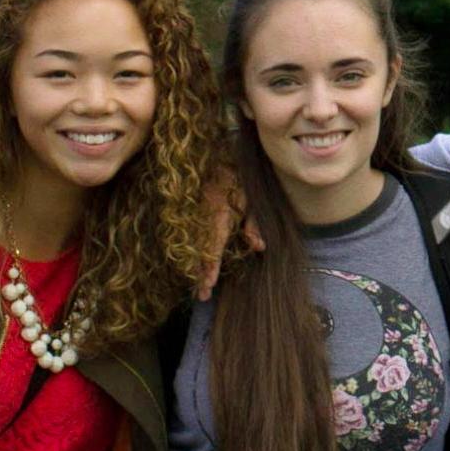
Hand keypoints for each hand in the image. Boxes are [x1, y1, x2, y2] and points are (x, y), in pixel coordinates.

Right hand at [198, 174, 260, 300]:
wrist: (215, 154)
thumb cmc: (239, 175)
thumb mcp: (252, 196)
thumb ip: (255, 222)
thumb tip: (259, 248)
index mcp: (217, 212)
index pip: (212, 246)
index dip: (210, 266)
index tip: (209, 285)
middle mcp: (201, 216)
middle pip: (199, 250)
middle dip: (200, 274)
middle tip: (202, 296)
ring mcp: (193, 214)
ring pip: (192, 245)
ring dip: (195, 266)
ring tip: (199, 286)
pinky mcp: (190, 213)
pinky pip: (191, 237)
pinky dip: (194, 252)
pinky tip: (195, 265)